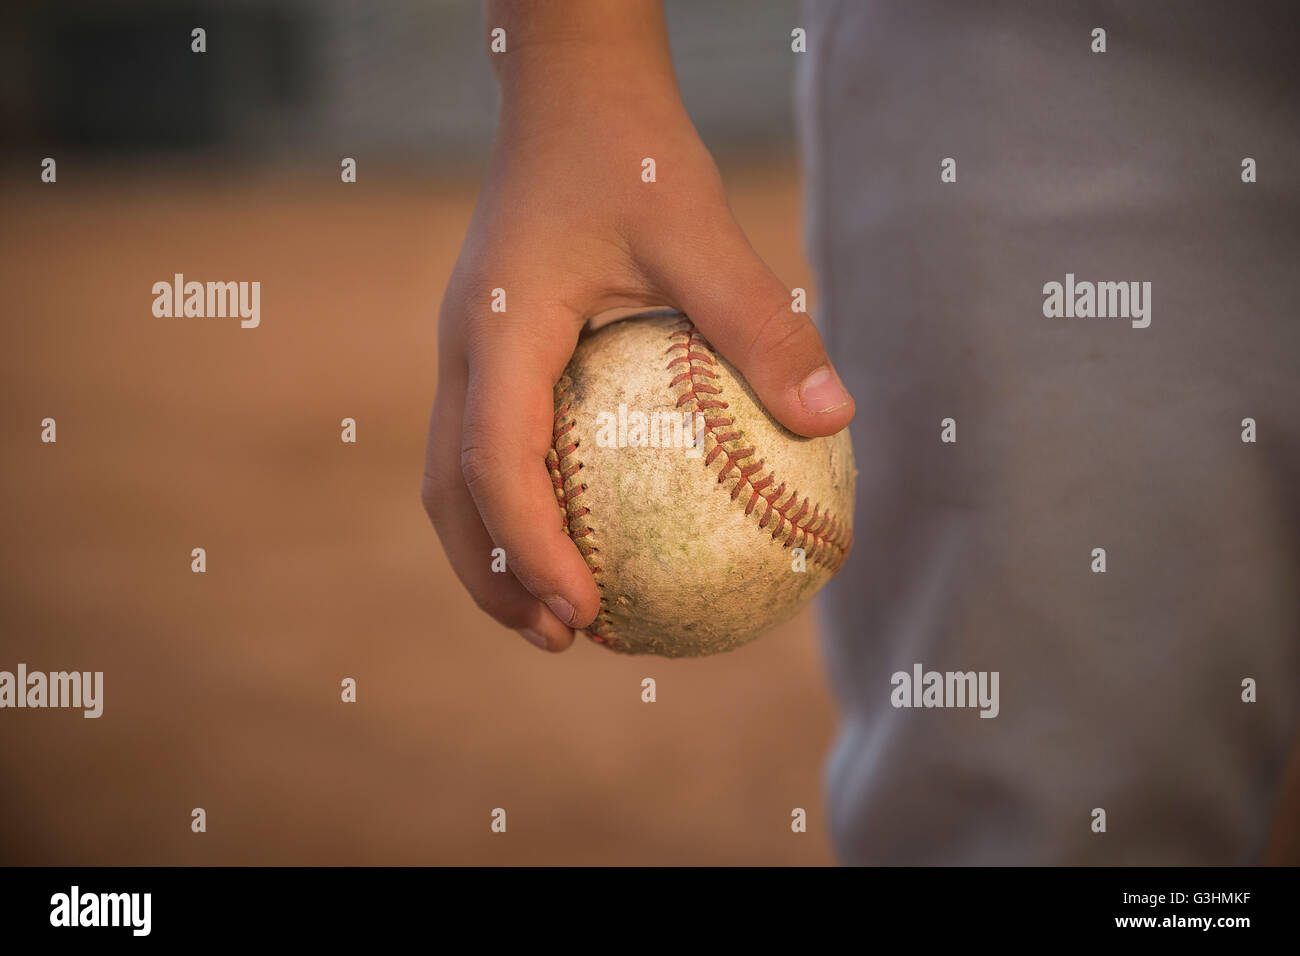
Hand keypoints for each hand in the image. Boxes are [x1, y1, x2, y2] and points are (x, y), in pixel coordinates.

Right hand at [421, 2, 854, 651]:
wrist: (570, 95)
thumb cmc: (632, 153)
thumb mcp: (704, 228)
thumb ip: (762, 322)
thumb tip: (835, 418)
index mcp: (498, 331)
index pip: (493, 461)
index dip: (531, 547)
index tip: (584, 610)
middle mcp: (464, 351)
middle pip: (449, 493)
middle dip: (496, 578)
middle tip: (565, 638)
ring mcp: (467, 352)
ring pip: (454, 475)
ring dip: (496, 551)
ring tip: (563, 610)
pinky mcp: (491, 350)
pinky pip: (487, 443)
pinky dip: (518, 503)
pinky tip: (585, 525)